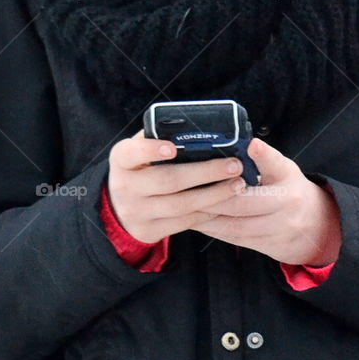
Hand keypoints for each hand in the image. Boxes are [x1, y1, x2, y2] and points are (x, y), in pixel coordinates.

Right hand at [107, 129, 272, 243]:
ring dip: (214, 195)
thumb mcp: (141, 150)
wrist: (120, 207)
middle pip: (167, 181)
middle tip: (233, 165)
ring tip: (238, 184)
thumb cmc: (142, 168)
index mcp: (121, 160)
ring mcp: (135, 212)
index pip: (131, 153)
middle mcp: (124, 187)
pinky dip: (207, 212)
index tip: (172, 148)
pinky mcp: (148, 231)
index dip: (150, 150)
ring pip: (180, 205)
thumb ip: (161, 138)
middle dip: (205, 173)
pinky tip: (225, 202)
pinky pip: (184, 222)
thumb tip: (202, 128)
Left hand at [187, 137, 341, 265]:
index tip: (252, 145)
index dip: (264, 154)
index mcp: (287, 176)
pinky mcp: (270, 245)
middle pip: (244, 202)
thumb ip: (261, 160)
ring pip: (237, 224)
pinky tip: (198, 222)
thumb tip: (231, 148)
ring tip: (186, 208)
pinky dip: (215, 231)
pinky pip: (237, 239)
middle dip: (213, 197)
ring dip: (209, 217)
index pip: (276, 163)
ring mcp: (280, 226)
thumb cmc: (289, 189)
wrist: (317, 226)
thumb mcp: (281, 170)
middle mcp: (287, 201)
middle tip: (188, 190)